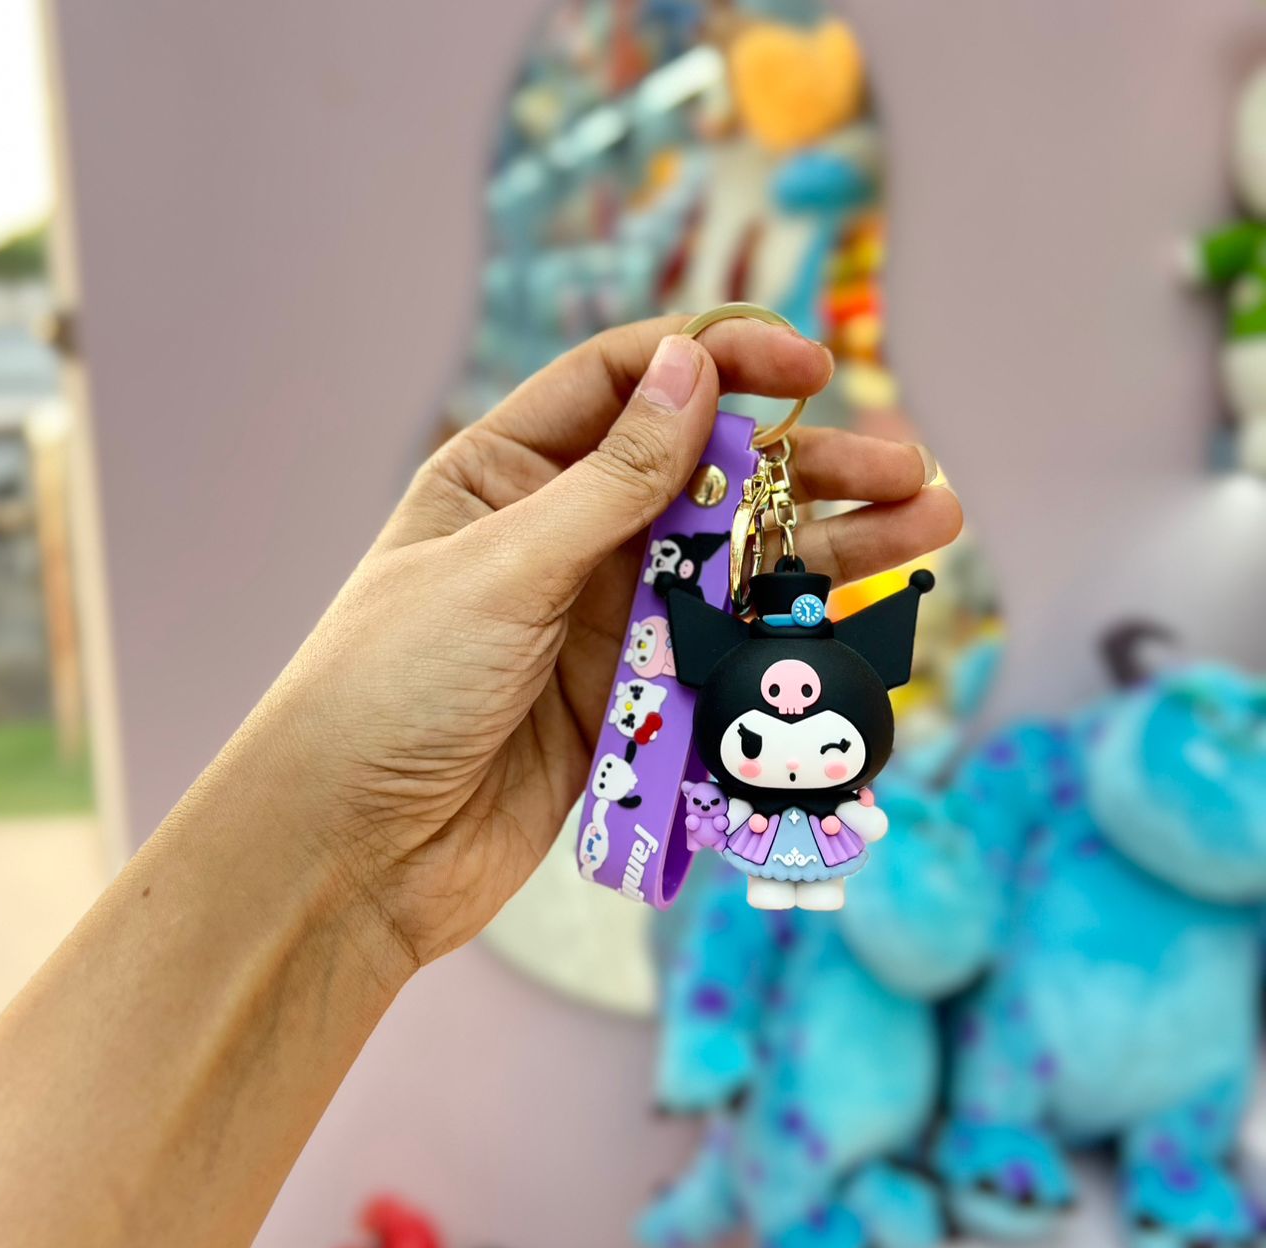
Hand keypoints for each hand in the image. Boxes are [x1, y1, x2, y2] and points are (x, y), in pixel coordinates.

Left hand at [214, 316, 960, 969]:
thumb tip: (692, 366)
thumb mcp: (502, 567)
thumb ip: (610, 481)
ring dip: (826, 547)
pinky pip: (722, 650)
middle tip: (907, 467)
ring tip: (931, 523)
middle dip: (806, 469)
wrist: (351, 851)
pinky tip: (865, 615)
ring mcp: (600, 619)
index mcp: (505, 473)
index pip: (628, 384)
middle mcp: (561, 535)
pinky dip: (789, 634)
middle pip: (705, 479)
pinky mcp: (629, 696)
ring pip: (731, 567)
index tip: (809, 368)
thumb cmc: (391, 688)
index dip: (720, 361)